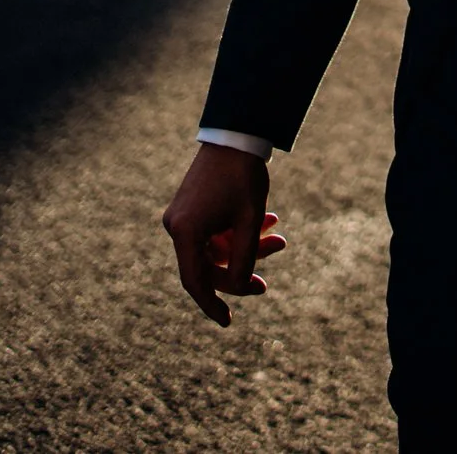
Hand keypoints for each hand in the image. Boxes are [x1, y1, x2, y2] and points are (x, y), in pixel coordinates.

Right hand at [162, 142, 285, 326]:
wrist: (236, 134)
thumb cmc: (244, 176)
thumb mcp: (250, 221)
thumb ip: (245, 258)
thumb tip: (240, 288)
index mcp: (184, 232)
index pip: (195, 282)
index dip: (211, 304)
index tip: (228, 322)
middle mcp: (177, 226)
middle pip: (209, 265)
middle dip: (241, 270)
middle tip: (266, 282)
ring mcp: (182, 217)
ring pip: (216, 248)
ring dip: (246, 246)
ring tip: (280, 237)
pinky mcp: (192, 207)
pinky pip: (215, 232)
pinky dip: (238, 231)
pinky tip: (269, 219)